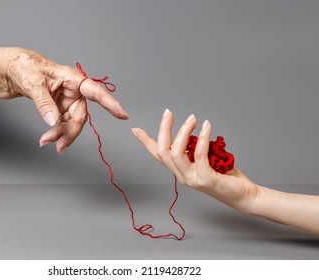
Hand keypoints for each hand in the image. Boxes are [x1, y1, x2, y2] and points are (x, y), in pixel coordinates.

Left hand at [0, 47, 127, 153]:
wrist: (11, 70)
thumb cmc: (24, 66)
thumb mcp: (32, 83)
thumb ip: (44, 103)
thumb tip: (53, 120)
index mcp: (72, 78)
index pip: (95, 92)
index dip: (110, 104)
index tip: (123, 115)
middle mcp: (73, 90)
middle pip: (81, 115)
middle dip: (71, 131)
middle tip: (59, 145)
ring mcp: (67, 99)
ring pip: (72, 123)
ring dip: (61, 134)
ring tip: (45, 141)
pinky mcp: (60, 107)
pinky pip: (63, 124)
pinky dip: (56, 132)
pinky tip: (47, 138)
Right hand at [132, 109, 258, 212]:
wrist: (243, 194)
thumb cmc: (226, 176)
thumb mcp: (206, 158)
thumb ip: (195, 149)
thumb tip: (190, 130)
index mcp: (180, 170)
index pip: (158, 155)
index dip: (146, 142)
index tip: (135, 129)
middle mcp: (182, 176)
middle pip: (163, 152)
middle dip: (164, 130)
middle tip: (169, 113)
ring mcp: (192, 179)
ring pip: (176, 154)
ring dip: (182, 132)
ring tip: (192, 118)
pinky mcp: (205, 179)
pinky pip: (199, 154)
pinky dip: (201, 137)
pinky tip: (206, 126)